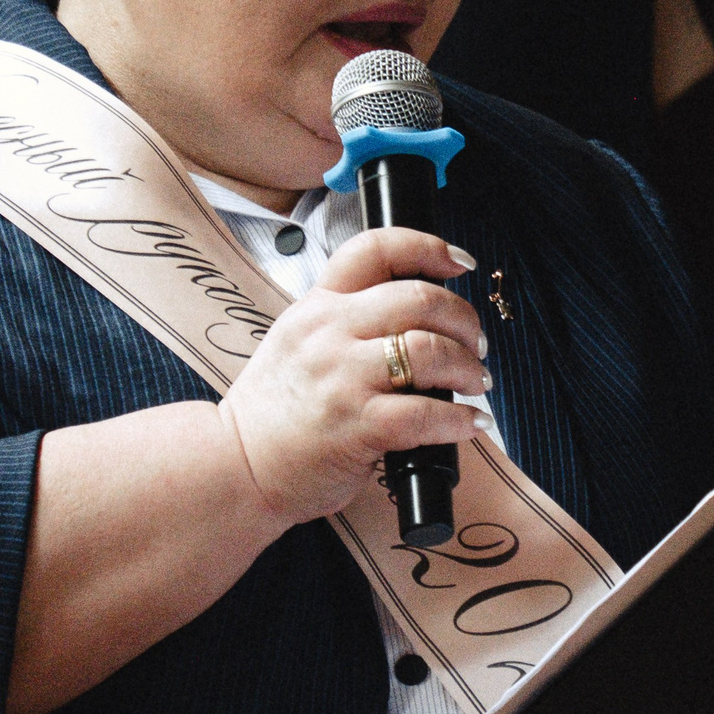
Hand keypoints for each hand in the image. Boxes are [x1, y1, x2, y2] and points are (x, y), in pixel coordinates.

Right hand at [214, 228, 491, 527]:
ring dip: (467, 367)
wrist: (237, 466)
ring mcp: (342, 378)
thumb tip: (420, 318)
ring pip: (429, 350)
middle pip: (419, 298)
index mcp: (317, 306)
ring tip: (475, 382)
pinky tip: (469, 423)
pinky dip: (460, 419)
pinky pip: (426, 414)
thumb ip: (347, 322)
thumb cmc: (274, 412)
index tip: (460, 263)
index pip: (375, 249)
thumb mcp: (297, 343)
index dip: (427, 247)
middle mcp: (329, 332)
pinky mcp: (356, 426)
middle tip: (476, 343)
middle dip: (464, 319)